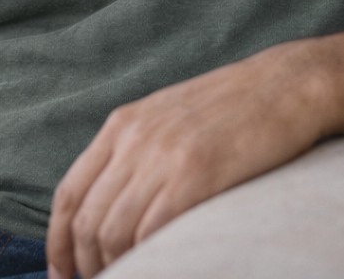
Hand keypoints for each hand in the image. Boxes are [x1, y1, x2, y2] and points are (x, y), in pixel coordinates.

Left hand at [46, 42, 332, 277]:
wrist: (285, 84)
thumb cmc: (233, 109)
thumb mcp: (168, 120)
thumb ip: (136, 154)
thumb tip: (112, 210)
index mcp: (122, 124)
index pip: (69, 194)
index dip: (59, 244)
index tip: (63, 274)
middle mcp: (134, 138)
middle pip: (88, 221)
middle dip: (89, 266)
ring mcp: (163, 155)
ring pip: (115, 233)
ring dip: (119, 268)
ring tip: (136, 276)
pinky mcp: (196, 173)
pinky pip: (153, 232)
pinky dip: (150, 260)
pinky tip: (163, 266)